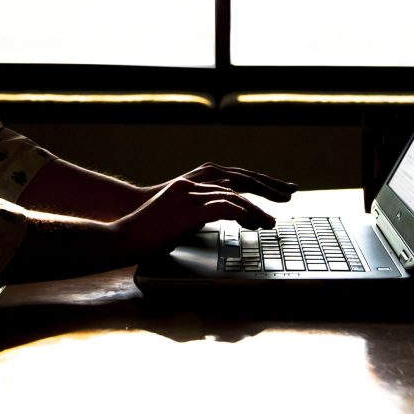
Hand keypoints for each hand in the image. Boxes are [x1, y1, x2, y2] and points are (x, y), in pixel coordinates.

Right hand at [114, 164, 297, 258]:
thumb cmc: (147, 233)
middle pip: (239, 178)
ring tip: (272, 223)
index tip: (276, 190)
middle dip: (267, 186)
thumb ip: (198, 216)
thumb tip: (220, 220)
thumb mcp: (177, 219)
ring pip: (236, 195)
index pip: (232, 178)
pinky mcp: (190, 209)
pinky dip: (244, 214)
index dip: (256, 183)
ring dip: (258, 209)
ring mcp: (191, 194)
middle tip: (289, 192)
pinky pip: (226, 207)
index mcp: (191, 184)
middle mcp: (193, 183)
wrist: (123, 236)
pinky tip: (255, 224)